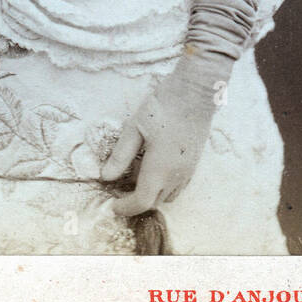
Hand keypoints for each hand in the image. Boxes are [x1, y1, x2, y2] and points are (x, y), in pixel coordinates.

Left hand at [101, 52, 229, 215]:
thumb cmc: (163, 107)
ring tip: (136, 174)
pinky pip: (178, 185)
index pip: (142, 202)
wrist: (196, 93)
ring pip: (168, 195)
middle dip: (136, 201)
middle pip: (154, 201)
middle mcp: (176, 176)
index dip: (126, 207)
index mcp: (160, 170)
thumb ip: (120, 155)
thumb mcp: (135, 128)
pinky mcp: (194, 162)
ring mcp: (188, 171)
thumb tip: (106, 177)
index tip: (112, 205)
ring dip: (151, 193)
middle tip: (120, 188)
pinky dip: (164, 185)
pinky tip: (154, 166)